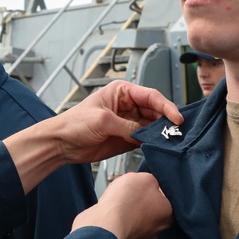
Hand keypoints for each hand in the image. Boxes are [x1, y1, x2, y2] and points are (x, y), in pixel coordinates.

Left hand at [3, 81, 181, 193]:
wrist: (62, 143)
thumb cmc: (75, 123)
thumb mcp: (103, 121)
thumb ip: (127, 127)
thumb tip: (145, 134)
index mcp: (122, 92)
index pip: (150, 96)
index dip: (166, 106)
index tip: (176, 118)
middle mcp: (128, 105)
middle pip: (156, 111)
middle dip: (166, 121)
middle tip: (176, 132)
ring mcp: (129, 122)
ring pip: (153, 126)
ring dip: (161, 133)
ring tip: (170, 140)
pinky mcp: (128, 138)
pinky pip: (146, 139)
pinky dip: (154, 143)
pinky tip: (160, 147)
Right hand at [71, 172, 172, 238]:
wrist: (104, 222)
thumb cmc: (125, 202)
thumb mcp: (145, 178)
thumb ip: (152, 180)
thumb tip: (150, 184)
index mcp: (169, 214)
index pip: (166, 196)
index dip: (152, 187)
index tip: (143, 183)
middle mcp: (158, 228)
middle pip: (151, 207)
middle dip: (140, 197)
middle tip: (131, 189)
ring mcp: (141, 237)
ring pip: (137, 216)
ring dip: (129, 207)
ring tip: (118, 197)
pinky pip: (124, 223)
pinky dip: (119, 216)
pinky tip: (112, 208)